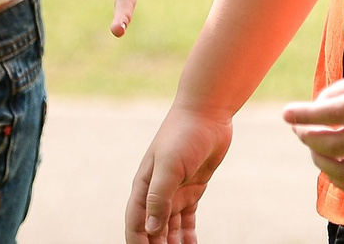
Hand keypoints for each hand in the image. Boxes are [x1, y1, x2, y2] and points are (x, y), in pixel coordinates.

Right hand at [125, 102, 231, 242]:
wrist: (207, 112)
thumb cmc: (184, 134)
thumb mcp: (170, 165)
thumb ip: (159, 197)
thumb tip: (150, 228)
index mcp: (144, 187)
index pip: (136, 225)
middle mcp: (156, 193)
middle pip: (152, 231)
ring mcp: (175, 192)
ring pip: (169, 229)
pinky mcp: (193, 190)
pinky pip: (187, 220)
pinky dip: (187, 236)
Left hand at [281, 65, 343, 194]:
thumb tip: (314, 108)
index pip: (336, 113)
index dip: (307, 114)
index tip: (286, 113)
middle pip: (335, 144)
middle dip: (308, 136)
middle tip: (299, 128)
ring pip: (343, 170)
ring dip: (318, 159)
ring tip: (313, 145)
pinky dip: (336, 178)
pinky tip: (329, 162)